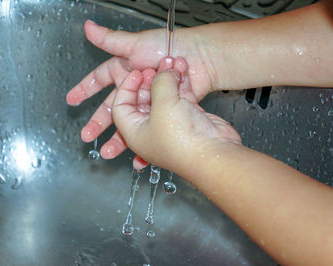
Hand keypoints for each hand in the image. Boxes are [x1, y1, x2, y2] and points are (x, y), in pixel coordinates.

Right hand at [66, 20, 215, 159]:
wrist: (200, 58)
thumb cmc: (168, 46)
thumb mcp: (135, 44)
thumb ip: (110, 40)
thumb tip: (89, 27)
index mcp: (123, 70)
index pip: (99, 81)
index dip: (84, 90)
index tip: (72, 100)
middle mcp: (134, 86)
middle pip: (112, 107)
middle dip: (99, 122)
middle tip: (88, 135)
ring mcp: (148, 100)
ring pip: (130, 121)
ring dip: (119, 137)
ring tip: (111, 151)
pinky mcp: (163, 110)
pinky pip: (151, 127)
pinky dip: (145, 140)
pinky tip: (138, 154)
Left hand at [112, 57, 240, 171]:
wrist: (214, 153)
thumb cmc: (182, 141)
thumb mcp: (162, 104)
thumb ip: (160, 82)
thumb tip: (163, 72)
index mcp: (134, 132)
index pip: (120, 106)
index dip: (126, 87)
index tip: (137, 73)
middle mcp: (150, 128)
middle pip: (143, 98)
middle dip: (150, 79)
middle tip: (156, 67)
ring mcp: (170, 123)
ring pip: (164, 94)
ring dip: (167, 77)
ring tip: (173, 61)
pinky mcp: (188, 117)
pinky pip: (180, 95)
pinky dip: (181, 82)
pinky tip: (183, 68)